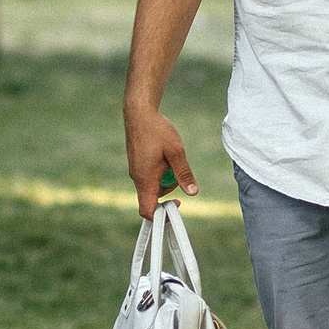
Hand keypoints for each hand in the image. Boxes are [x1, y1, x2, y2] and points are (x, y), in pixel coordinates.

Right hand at [124, 101, 197, 218]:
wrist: (139, 113)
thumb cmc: (157, 131)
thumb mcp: (176, 152)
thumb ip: (184, 174)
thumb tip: (193, 193)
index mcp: (146, 179)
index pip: (147, 210)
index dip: (161, 215)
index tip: (177, 204)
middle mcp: (137, 178)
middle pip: (153, 197)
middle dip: (169, 190)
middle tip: (178, 170)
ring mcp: (135, 170)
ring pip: (152, 185)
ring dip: (165, 178)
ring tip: (171, 158)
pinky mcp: (136, 163)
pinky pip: (148, 175)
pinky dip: (158, 170)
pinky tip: (163, 154)